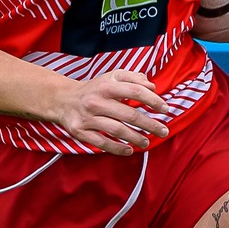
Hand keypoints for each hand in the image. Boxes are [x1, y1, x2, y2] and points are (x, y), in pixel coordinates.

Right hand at [52, 70, 168, 155]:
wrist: (62, 100)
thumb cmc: (95, 89)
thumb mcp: (111, 77)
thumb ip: (133, 78)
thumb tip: (152, 86)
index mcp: (106, 85)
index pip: (136, 91)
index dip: (153, 100)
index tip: (166, 109)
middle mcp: (96, 101)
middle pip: (129, 114)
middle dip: (150, 124)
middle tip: (163, 131)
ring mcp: (88, 118)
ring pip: (117, 130)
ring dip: (136, 138)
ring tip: (147, 142)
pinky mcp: (80, 132)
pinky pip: (102, 143)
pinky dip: (117, 148)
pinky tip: (129, 150)